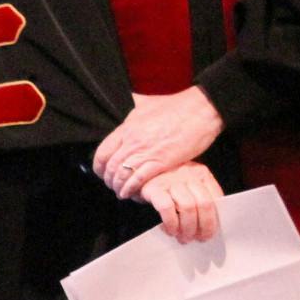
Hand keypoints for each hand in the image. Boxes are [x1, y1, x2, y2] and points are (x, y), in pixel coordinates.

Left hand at [93, 86, 224, 198]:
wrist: (200, 110)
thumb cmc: (177, 106)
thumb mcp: (147, 105)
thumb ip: (135, 112)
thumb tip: (130, 105)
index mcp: (127, 127)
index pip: (102, 152)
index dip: (100, 167)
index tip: (103, 173)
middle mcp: (132, 140)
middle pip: (111, 167)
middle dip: (109, 180)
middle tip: (113, 185)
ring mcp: (145, 151)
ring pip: (122, 175)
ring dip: (119, 187)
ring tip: (122, 193)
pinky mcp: (160, 161)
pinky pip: (138, 180)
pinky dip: (132, 189)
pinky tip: (132, 194)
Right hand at [141, 163, 223, 242]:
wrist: (137, 175)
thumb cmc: (167, 185)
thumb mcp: (187, 186)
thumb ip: (200, 199)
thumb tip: (210, 226)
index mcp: (201, 173)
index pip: (216, 198)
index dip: (215, 219)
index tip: (210, 233)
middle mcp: (188, 174)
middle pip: (204, 204)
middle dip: (204, 227)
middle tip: (199, 239)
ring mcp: (171, 180)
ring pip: (188, 207)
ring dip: (188, 228)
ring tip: (184, 238)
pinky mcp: (154, 188)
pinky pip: (167, 208)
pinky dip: (171, 223)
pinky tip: (170, 231)